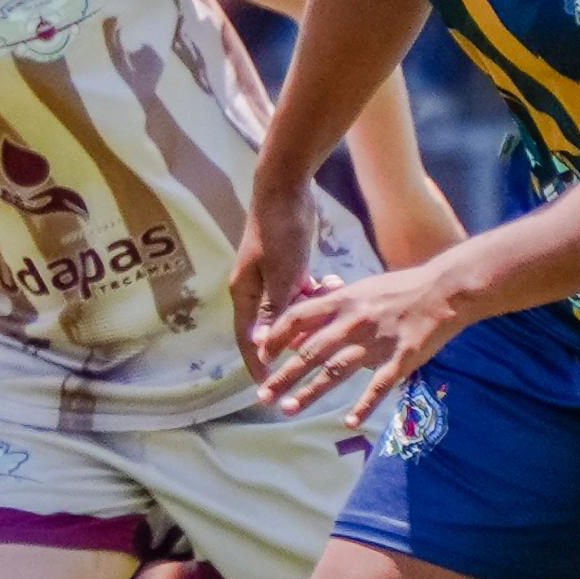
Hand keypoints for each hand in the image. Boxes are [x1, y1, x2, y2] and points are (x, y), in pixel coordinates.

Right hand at [230, 176, 316, 374]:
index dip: (258, 364)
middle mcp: (254, 289)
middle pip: (271, 327)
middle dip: (290, 344)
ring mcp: (271, 277)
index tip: (268, 387)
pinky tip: (334, 287)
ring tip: (331, 322)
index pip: (249, 339)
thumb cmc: (279, 232)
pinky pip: (301, 290)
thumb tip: (263, 346)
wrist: (285, 190)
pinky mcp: (288, 264)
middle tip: (308, 364)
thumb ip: (274, 310)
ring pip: (291, 309)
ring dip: (310, 316)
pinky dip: (316, 292)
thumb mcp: (279, 276)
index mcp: (245, 294)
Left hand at [256, 257, 479, 426]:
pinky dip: (363, 406)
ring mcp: (377, 341)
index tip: (261, 357)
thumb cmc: (402, 289)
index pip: (298, 318)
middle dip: (283, 375)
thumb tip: (301, 329)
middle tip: (263, 397)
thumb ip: (332, 308)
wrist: (445, 290)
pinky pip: (378, 386)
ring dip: (310, 392)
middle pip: (310, 351)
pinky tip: (349, 422)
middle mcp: (354, 321)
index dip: (276, 338)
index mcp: (343, 301)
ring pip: (336, 370)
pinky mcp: (401, 358)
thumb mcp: (362, 289)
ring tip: (288, 409)